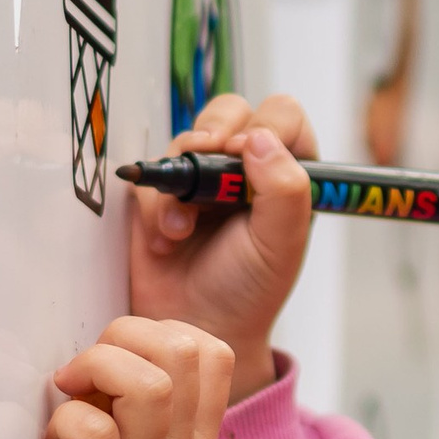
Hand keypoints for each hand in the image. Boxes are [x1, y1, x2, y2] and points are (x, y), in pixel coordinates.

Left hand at [44, 314, 234, 438]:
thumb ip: (155, 420)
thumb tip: (106, 366)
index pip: (212, 350)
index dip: (161, 334)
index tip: (123, 364)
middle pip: (180, 349)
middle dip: (122, 339)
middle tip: (88, 376)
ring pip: (144, 385)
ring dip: (95, 372)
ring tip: (71, 398)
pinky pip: (91, 433)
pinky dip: (64, 424)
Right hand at [127, 93, 317, 399]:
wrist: (195, 328)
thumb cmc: (248, 290)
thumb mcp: (281, 245)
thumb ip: (284, 190)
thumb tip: (260, 139)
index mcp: (286, 173)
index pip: (283, 116)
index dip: (265, 127)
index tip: (246, 158)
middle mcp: (245, 168)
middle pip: (231, 111)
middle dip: (215, 137)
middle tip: (208, 174)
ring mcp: (201, 177)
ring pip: (188, 139)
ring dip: (184, 182)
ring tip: (184, 229)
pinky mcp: (161, 191)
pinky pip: (153, 172)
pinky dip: (156, 205)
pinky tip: (166, 240)